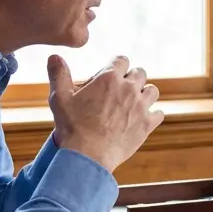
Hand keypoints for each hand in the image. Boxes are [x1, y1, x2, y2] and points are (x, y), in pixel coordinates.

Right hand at [47, 55, 163, 171]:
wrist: (88, 155)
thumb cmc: (72, 126)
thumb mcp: (59, 98)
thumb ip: (59, 75)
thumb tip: (54, 56)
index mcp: (109, 78)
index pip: (121, 59)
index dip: (116, 66)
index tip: (110, 75)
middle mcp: (129, 88)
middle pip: (140, 72)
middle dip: (132, 78)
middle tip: (121, 89)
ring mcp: (141, 106)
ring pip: (152, 91)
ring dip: (144, 94)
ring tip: (134, 102)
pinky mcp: (147, 125)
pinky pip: (159, 113)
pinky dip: (153, 115)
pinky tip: (143, 119)